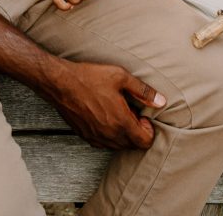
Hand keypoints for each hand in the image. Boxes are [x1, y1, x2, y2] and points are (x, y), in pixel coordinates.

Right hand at [48, 58, 165, 149]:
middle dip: (137, 131)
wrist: (61, 83)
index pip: (145, 141)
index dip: (148, 129)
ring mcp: (96, 138)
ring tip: (118, 112)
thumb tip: (161, 101)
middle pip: (133, 145)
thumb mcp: (120, 77)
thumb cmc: (89, 78)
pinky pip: (104, 144)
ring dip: (124, 134)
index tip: (142, 114)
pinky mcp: (86, 137)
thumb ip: (143, 90)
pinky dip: (110, 135)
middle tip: (131, 111)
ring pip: (119, 146)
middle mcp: (110, 135)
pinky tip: (105, 116)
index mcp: (121, 122)